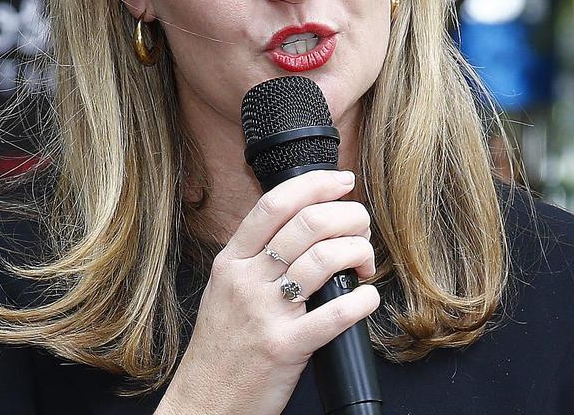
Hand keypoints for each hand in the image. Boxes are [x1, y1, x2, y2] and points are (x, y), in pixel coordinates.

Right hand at [157, 169, 379, 414]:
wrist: (206, 401)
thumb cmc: (222, 347)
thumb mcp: (225, 291)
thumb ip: (255, 259)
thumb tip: (302, 226)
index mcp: (232, 262)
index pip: (274, 204)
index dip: (316, 184)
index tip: (343, 182)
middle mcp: (246, 281)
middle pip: (307, 224)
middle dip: (349, 217)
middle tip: (362, 229)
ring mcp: (265, 313)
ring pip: (324, 259)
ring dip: (359, 252)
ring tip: (365, 263)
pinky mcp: (286, 347)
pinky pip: (335, 314)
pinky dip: (363, 301)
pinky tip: (368, 298)